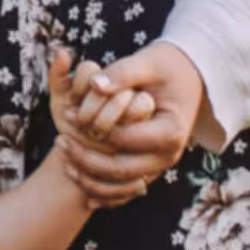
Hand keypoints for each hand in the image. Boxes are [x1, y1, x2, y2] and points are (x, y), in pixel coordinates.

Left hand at [56, 41, 203, 209]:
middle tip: (59, 140)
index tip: (66, 113)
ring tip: (64, 158)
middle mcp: (169, 155)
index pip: (122, 138)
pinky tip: (77, 176)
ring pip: (121, 184)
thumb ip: (122, 73)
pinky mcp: (152, 167)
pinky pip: (125, 186)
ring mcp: (161, 165)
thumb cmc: (167, 66)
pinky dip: (101, 187)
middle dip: (86, 158)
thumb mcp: (147, 62)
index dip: (92, 126)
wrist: (189, 76)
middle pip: (121, 169)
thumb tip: (95, 85)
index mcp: (170, 131)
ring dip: (90, 178)